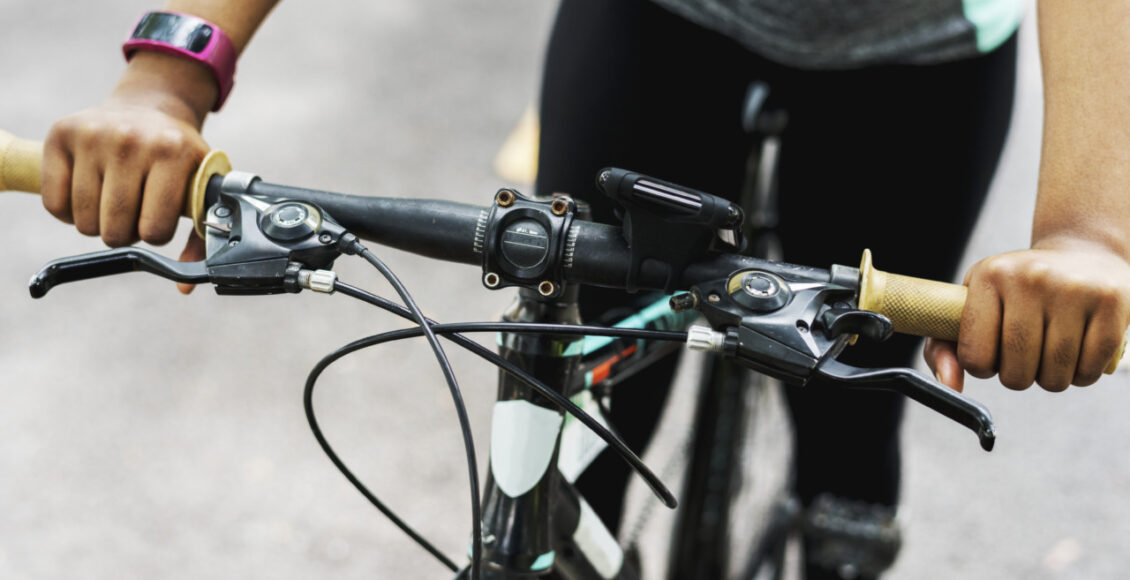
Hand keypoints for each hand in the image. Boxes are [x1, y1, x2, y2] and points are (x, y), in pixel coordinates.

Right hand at [40, 52, 215, 292]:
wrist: (151, 109)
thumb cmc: (179, 158)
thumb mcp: (201, 187)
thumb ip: (201, 238)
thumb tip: (185, 287)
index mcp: (173, 153)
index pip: (154, 230)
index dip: (155, 235)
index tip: (158, 219)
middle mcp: (131, 140)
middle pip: (116, 230)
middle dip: (125, 234)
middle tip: (133, 213)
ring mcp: (93, 135)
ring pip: (84, 222)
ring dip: (98, 225)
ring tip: (113, 202)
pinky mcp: (60, 134)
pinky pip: (55, 205)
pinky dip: (69, 213)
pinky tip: (88, 195)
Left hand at [924, 242, 1129, 391]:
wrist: (1083, 252)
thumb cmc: (1017, 289)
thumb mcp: (974, 302)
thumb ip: (944, 346)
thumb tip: (950, 385)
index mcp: (989, 276)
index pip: (974, 356)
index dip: (982, 367)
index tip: (991, 352)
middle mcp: (1030, 278)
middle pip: (1016, 372)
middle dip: (1017, 377)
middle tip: (1024, 354)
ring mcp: (1073, 288)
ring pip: (1054, 377)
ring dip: (1050, 379)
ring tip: (1049, 351)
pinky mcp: (1111, 302)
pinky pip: (1089, 371)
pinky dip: (1081, 376)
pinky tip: (1077, 351)